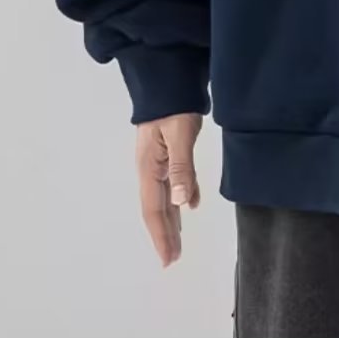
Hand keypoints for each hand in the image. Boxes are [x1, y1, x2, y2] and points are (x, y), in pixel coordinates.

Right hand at [135, 113, 201, 266]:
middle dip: (164, 234)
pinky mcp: (166, 152)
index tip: (168, 258)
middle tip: (171, 259)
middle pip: (156, 207)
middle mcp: (149, 168)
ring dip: (171, 220)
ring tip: (177, 241)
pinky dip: (181, 197)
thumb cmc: (172, 104)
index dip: (161, 235)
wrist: (166, 78)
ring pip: (164, 197)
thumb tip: (181, 204)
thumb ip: (181, 168)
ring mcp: (156, 160)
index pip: (154, 209)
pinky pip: (173, 182)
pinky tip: (190, 204)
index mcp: (148, 167)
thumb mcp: (179, 135)